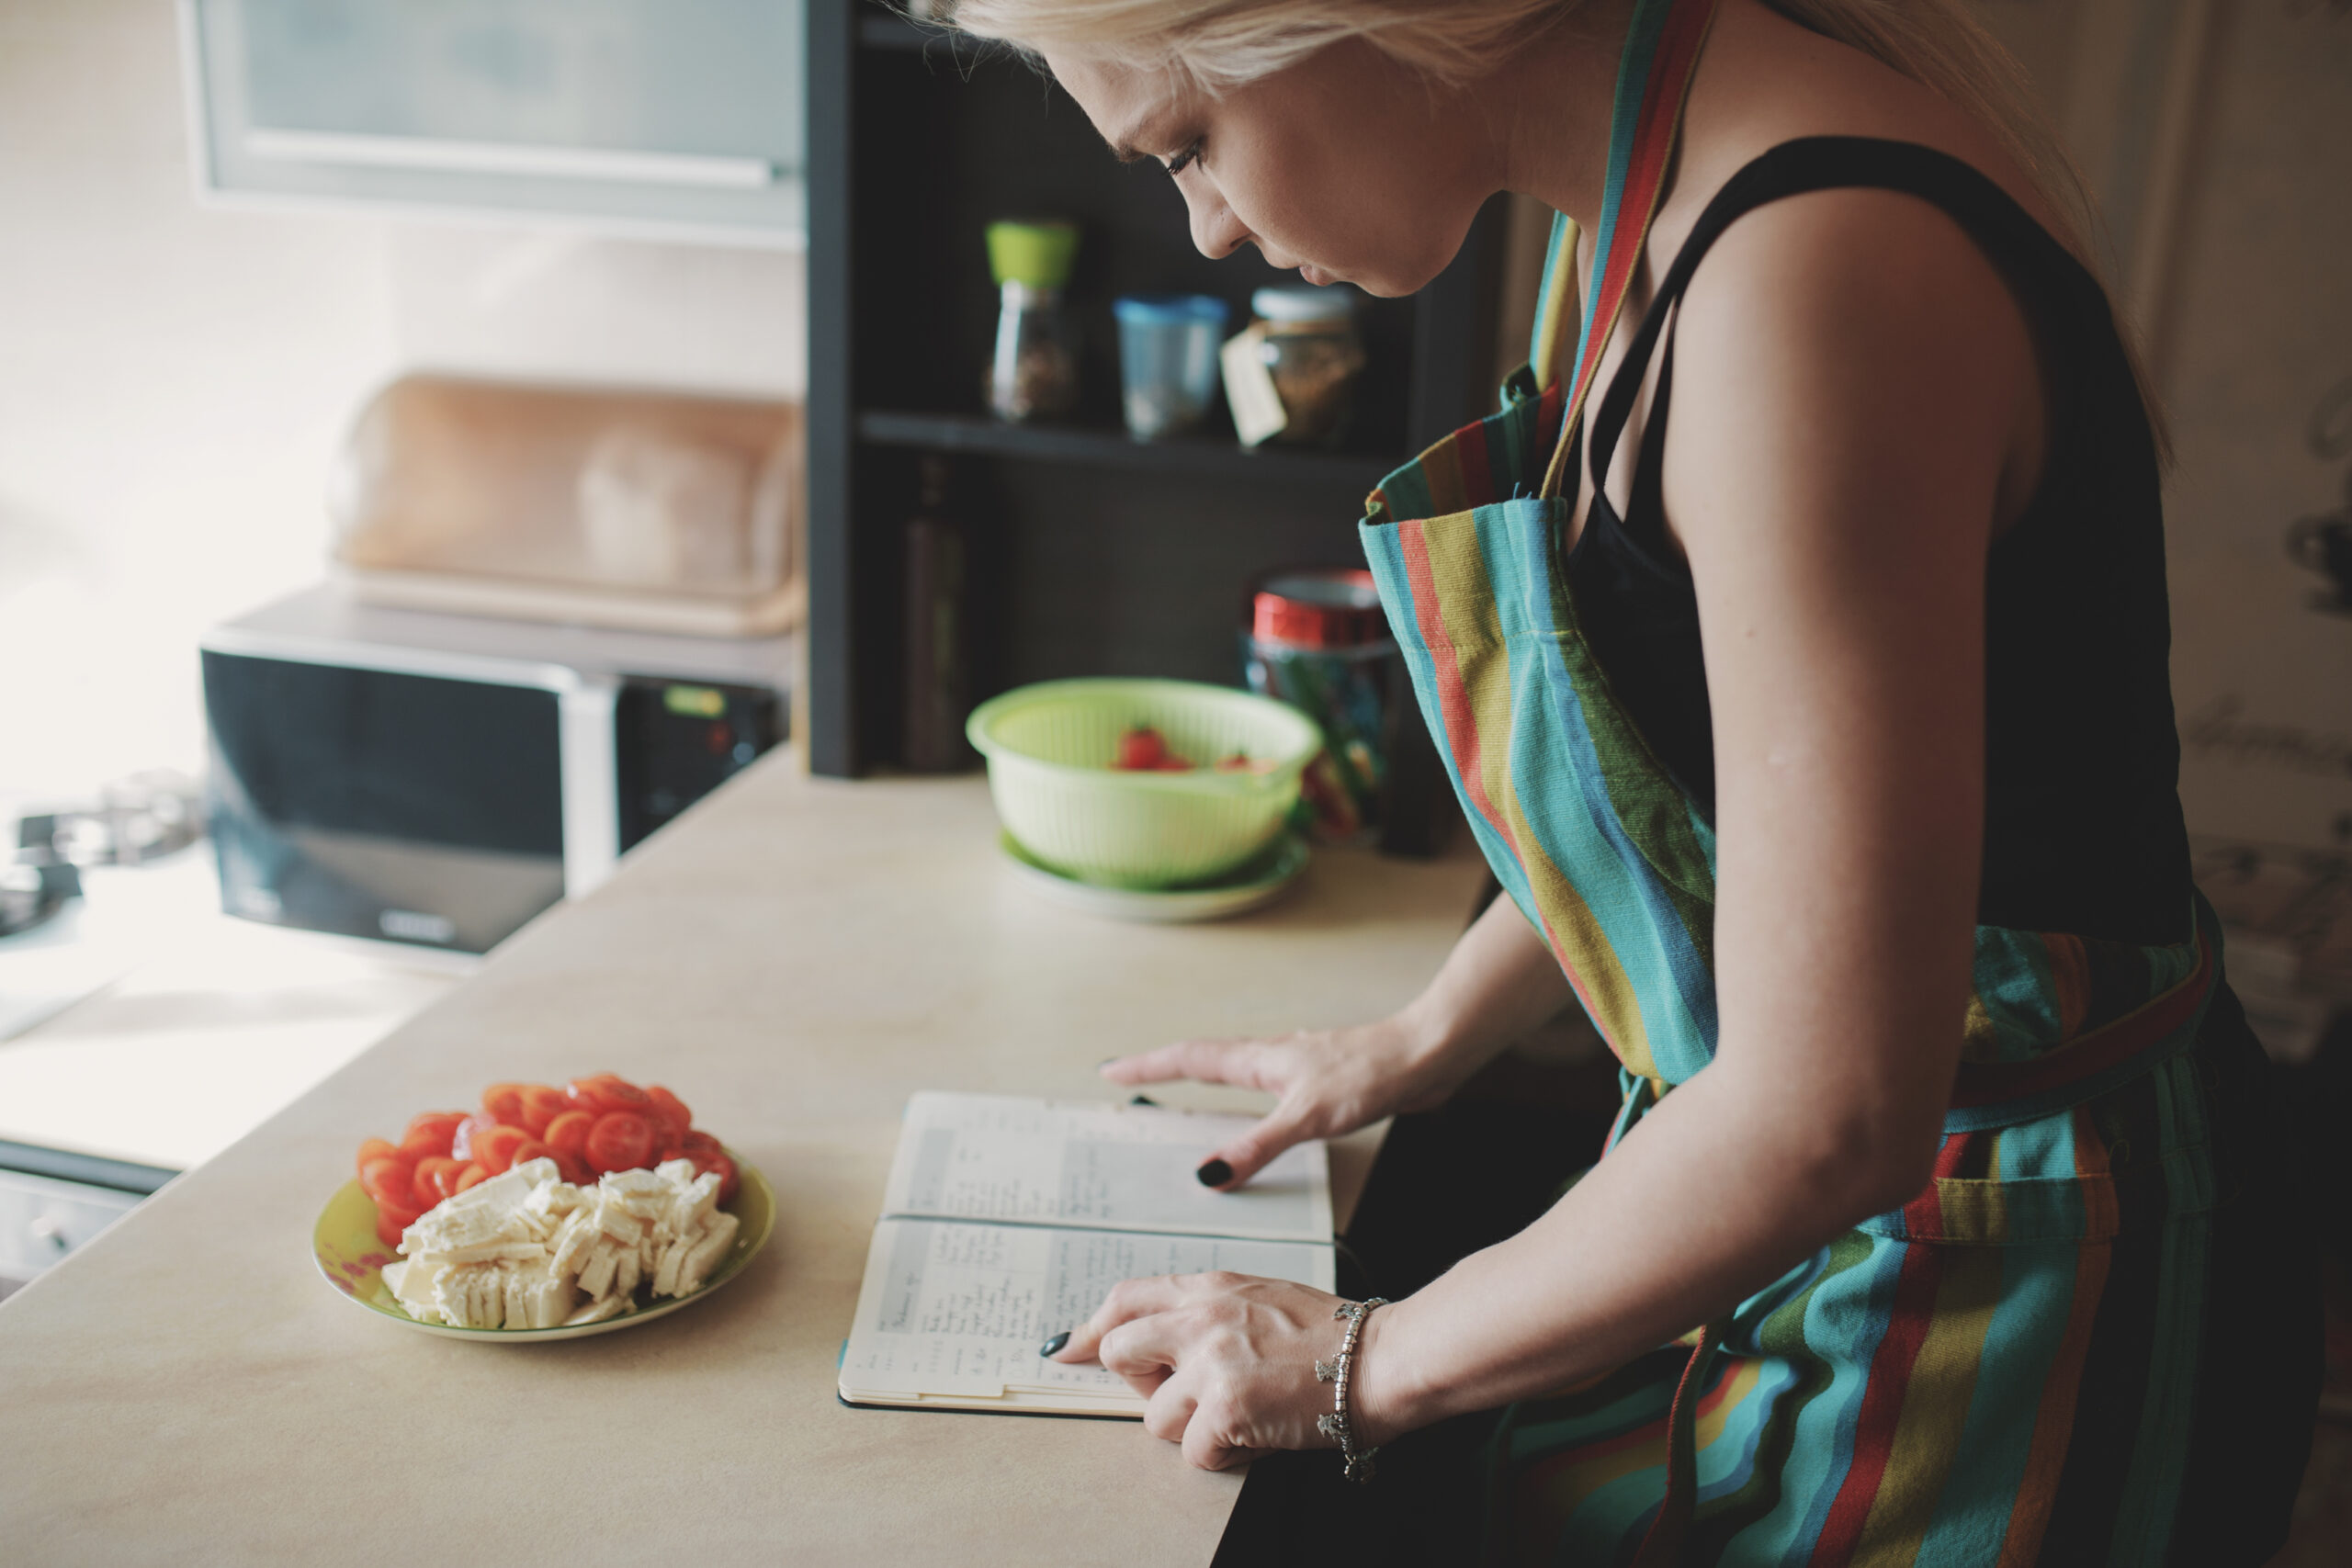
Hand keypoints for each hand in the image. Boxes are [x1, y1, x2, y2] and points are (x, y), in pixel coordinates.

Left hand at [1048, 1271, 1380, 1469]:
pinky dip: (1223, 1454)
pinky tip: (1259, 1433)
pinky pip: (1192, 1450)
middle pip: (1120, 1353)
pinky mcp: (1224, 1407)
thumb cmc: (1334, 1336)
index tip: (1066, 1348)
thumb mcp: (1262, 1297)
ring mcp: (1210, 1362)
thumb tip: (1164, 1335)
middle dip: (1143, 1384)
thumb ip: (1210, 1310)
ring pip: (1154, 1416)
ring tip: (1241, 1412)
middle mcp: (1200, 1317)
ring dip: (1191, 1427)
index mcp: (1210, 1287)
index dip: (1092, 1329)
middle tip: (1186, 1394)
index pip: (1126, 1299)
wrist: (1382, 1359)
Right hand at [1103, 1016, 1474, 1188]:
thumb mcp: (1306, 1117)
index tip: (1111, 1070)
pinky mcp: (1320, 1084)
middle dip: (1164, 1069)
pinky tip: (1256, 1120)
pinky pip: (1264, 1092)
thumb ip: (1257, 1146)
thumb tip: (1208, 1175)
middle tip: (1130, 1079)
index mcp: (1259, 1060)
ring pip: (1235, 1072)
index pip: (1189, 1060)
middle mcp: (1271, 1059)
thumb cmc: (1370, 1073)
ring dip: (1202, 1082)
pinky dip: (1243, 1103)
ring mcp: (1295, 1069)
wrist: (1425, 1056)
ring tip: (1179, 1098)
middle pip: (1204, 1060)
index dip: (1148, 1066)